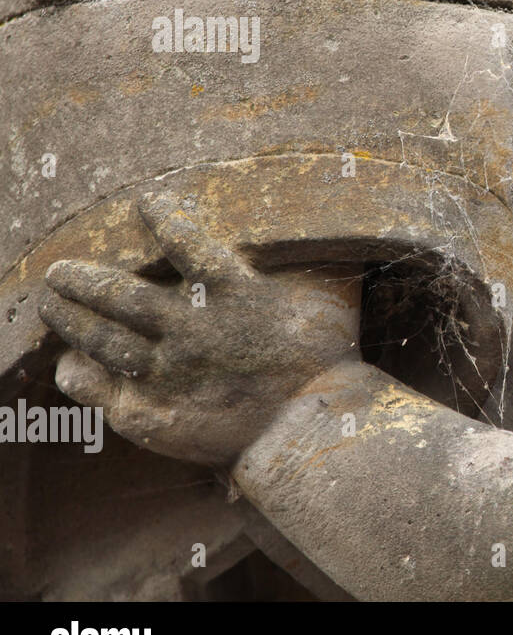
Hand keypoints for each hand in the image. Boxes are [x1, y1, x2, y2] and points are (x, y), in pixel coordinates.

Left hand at [39, 191, 362, 465]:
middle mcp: (194, 330)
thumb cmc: (331, 360)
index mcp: (236, 294)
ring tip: (53, 301)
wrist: (314, 431)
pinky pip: (102, 389)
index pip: (187, 242)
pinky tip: (70, 364)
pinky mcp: (156, 413)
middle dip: (82, 278)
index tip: (146, 203)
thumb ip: (323, 255)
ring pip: (103, 339)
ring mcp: (170, 373)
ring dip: (70, 317)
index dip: (163, 218)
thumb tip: (338, 208)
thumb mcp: (336, 295)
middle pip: (120, 295)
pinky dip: (79, 373)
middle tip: (59, 268)